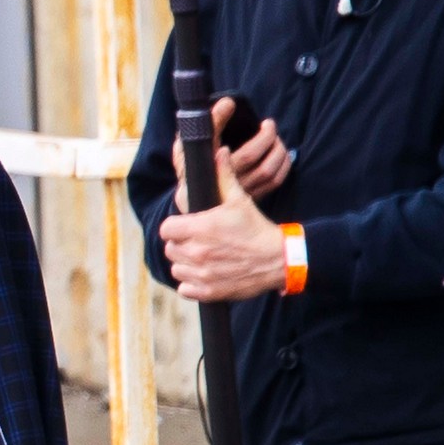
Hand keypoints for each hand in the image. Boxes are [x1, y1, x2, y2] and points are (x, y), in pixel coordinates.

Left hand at [159, 148, 287, 301]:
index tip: (183, 226)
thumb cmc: (256, 229)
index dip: (174, 226)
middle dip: (180, 244)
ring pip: (176, 268)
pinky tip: (203, 273)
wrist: (277, 259)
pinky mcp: (207, 291)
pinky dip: (190, 284)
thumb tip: (220, 153)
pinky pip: (184, 289)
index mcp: (200, 228)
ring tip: (200, 257)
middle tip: (195, 241)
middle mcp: (197, 252)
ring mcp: (201, 274)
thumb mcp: (239, 200)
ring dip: (184, 263)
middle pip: (170, 249)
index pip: (166, 228)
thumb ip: (224, 177)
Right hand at [172, 97, 291, 206]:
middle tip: (269, 126)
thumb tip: (229, 103)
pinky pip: (273, 183)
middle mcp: (232, 186)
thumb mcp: (189, 141)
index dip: (264, 139)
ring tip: (275, 139)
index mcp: (218, 172)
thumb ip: (209, 121)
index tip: (265, 123)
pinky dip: (282, 166)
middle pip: (265, 167)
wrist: (186, 196)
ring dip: (280, 153)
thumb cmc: (190, 164)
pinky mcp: (248, 197)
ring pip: (270, 175)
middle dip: (274, 142)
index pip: (247, 156)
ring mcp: (240, 194)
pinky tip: (278, 155)